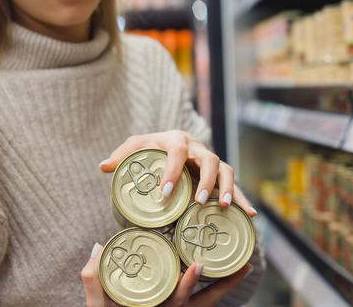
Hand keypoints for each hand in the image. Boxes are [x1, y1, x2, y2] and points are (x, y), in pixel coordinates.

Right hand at [82, 242, 253, 306]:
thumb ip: (93, 279)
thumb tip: (98, 246)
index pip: (177, 300)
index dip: (188, 283)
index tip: (198, 264)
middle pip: (205, 303)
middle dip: (225, 286)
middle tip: (244, 266)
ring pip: (208, 303)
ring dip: (226, 287)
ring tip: (244, 268)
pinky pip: (202, 302)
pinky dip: (215, 289)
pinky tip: (225, 271)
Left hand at [100, 131, 255, 215]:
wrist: (170, 142)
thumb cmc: (151, 146)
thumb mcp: (136, 147)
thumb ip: (122, 155)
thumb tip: (103, 166)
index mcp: (177, 140)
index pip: (177, 152)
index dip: (172, 171)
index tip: (164, 193)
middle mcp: (198, 148)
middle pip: (210, 159)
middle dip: (206, 181)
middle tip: (197, 202)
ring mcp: (211, 161)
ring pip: (226, 169)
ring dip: (227, 188)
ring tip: (223, 206)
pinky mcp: (219, 174)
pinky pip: (234, 185)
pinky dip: (242, 199)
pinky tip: (249, 214)